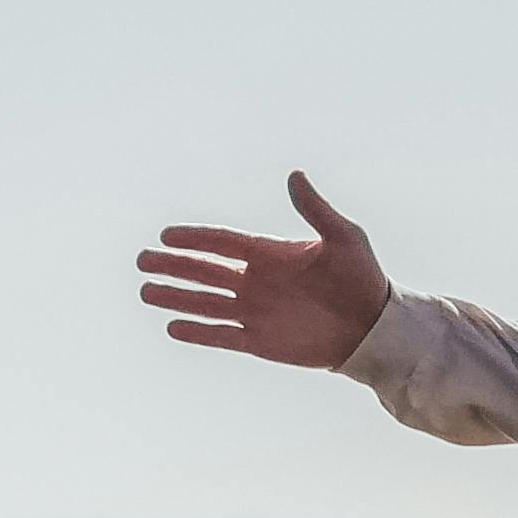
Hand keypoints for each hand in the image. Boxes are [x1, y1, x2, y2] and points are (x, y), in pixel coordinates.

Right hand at [135, 171, 395, 370]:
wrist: (375, 327)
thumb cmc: (363, 277)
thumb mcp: (343, 237)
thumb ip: (315, 209)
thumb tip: (295, 175)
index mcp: (270, 253)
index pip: (221, 243)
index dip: (194, 239)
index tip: (165, 235)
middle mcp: (256, 282)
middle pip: (205, 271)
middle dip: (173, 266)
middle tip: (141, 260)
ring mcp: (256, 312)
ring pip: (206, 303)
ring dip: (176, 297)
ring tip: (145, 291)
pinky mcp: (261, 342)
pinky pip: (222, 336)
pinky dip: (198, 333)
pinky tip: (172, 327)